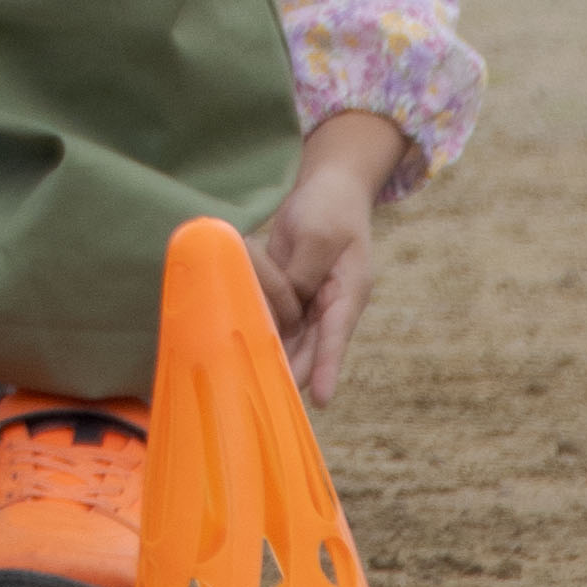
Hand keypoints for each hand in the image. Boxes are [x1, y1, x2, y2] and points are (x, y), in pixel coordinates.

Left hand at [252, 109, 403, 407]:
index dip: (327, 369)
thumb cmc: (331, 208)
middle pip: (309, 348)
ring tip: (249, 377)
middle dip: (291, 371)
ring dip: (272, 352)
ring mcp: (309, 301)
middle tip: (266, 395)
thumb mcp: (318, 236)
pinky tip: (238, 339)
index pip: (336, 338)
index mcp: (348, 295)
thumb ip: (302, 274)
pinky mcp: (289, 292)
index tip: (321, 400)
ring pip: (288, 337)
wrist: (328, 186)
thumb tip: (286, 306)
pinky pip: (272, 315)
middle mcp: (329, 306)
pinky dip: (259, 325)